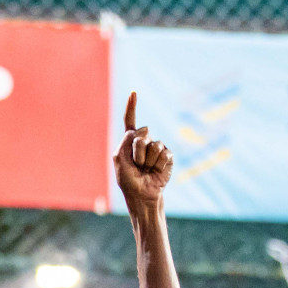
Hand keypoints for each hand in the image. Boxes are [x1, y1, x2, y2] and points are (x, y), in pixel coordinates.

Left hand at [114, 91, 172, 210]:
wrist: (142, 195)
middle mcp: (144, 142)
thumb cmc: (128, 180)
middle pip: (142, 133)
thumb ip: (126, 140)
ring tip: (145, 170)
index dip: (132, 106)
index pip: (130, 121)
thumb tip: (145, 128)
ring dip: (147, 161)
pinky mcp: (168, 156)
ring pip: (154, 145)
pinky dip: (157, 165)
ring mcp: (157, 148)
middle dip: (137, 151)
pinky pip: (164, 154)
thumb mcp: (119, 159)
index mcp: (129, 142)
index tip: (134, 92)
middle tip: (136, 165)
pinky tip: (155, 172)